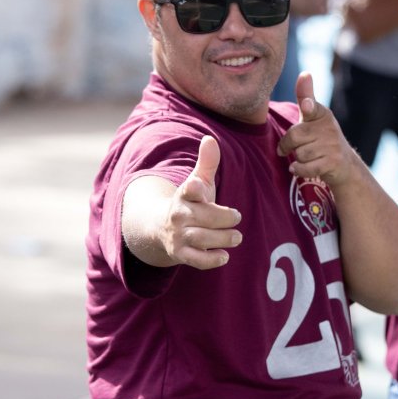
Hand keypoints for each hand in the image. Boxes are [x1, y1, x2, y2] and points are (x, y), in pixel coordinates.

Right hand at [162, 136, 241, 269]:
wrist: (161, 228)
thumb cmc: (189, 202)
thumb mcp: (198, 182)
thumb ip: (207, 163)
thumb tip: (210, 138)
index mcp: (184, 194)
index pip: (188, 190)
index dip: (194, 188)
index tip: (198, 186)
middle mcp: (178, 215)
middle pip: (205, 217)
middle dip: (224, 219)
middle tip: (237, 218)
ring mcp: (178, 235)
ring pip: (202, 238)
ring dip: (223, 239)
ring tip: (237, 237)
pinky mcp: (180, 253)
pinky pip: (196, 260)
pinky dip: (211, 260)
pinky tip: (224, 256)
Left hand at [277, 73, 354, 187]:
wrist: (345, 165)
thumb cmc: (323, 138)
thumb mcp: (314, 117)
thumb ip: (306, 97)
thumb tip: (305, 73)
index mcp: (323, 114)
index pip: (312, 108)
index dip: (308, 106)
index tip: (307, 105)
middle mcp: (329, 128)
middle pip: (294, 136)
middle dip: (288, 145)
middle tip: (293, 147)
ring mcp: (332, 146)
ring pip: (299, 153)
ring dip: (297, 158)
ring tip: (307, 157)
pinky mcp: (332, 163)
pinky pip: (305, 167)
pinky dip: (299, 170)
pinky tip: (297, 168)